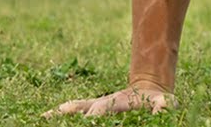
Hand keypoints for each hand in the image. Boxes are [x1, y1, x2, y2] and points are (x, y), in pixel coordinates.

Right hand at [42, 84, 173, 117]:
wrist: (151, 89)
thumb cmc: (160, 100)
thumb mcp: (167, 103)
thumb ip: (164, 106)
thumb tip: (161, 110)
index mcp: (117, 102)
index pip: (100, 109)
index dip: (94, 115)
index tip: (88, 120)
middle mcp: (102, 103)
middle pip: (82, 109)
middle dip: (71, 117)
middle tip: (56, 121)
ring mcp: (96, 106)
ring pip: (74, 109)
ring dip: (60, 114)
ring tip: (43, 117)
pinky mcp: (94, 110)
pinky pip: (75, 111)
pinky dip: (60, 114)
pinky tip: (44, 117)